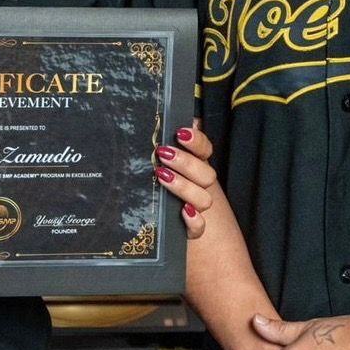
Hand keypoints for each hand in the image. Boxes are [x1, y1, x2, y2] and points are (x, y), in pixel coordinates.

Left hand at [154, 123, 215, 238]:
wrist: (142, 221)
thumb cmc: (146, 182)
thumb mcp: (151, 162)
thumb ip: (161, 145)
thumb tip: (159, 121)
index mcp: (193, 165)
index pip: (204, 149)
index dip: (197, 141)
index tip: (180, 133)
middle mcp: (198, 185)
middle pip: (207, 174)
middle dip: (186, 163)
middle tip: (163, 154)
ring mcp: (196, 207)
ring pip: (204, 199)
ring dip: (185, 187)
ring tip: (162, 176)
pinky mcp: (189, 228)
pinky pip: (199, 227)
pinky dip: (194, 220)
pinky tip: (183, 211)